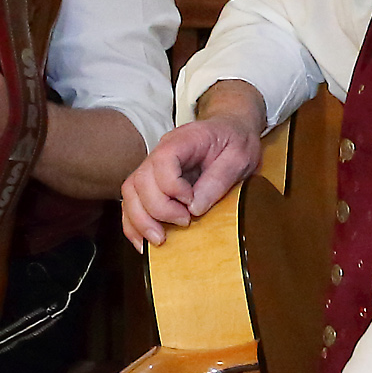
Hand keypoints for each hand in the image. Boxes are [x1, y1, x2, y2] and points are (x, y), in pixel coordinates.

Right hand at [119, 82, 266, 244]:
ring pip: (130, 193)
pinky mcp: (153, 183)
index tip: (191, 202)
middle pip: (140, 180)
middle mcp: (162, 151)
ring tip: (159, 240)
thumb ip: (219, 179)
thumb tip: (195, 207)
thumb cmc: (236, 141)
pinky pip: (132, 202)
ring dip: (140, 221)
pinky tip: (144, 241)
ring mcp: (154, 167)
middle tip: (184, 223)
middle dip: (158, 209)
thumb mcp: (240, 157)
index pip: (162, 161)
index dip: (172, 187)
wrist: (233, 130)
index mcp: (184, 140)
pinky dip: (134, 224)